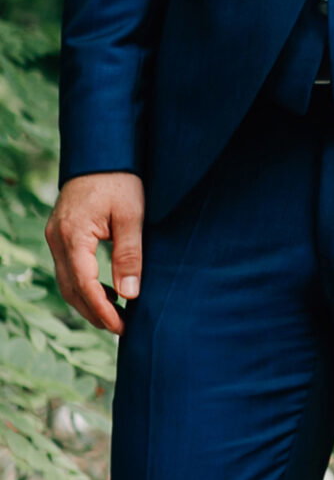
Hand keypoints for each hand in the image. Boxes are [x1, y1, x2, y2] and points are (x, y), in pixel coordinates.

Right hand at [46, 172, 144, 334]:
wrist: (102, 152)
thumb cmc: (120, 180)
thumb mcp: (131, 216)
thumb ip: (129, 255)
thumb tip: (130, 294)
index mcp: (72, 236)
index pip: (84, 284)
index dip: (102, 309)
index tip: (121, 326)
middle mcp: (57, 239)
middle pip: (71, 288)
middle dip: (94, 312)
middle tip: (120, 328)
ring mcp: (55, 236)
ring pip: (67, 281)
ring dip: (88, 301)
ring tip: (115, 316)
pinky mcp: (61, 234)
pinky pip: (69, 268)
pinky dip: (85, 284)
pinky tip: (106, 291)